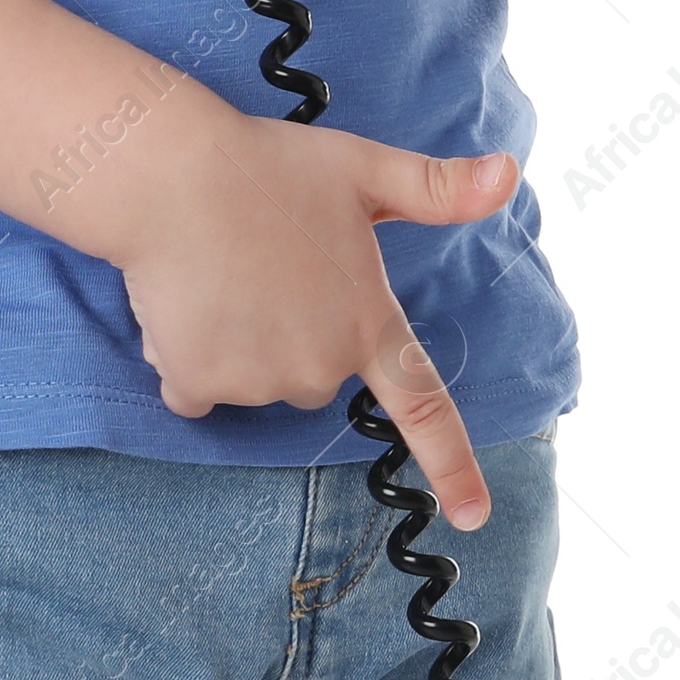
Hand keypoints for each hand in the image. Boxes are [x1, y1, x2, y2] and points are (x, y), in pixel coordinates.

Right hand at [116, 107, 519, 529]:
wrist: (169, 173)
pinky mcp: (198, 383)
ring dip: (236, 342)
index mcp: (366, 321)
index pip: (422, 406)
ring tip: (220, 272)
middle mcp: (319, 364)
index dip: (453, 466)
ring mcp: (257, 380)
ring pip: (252, 378)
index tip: (475, 515)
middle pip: (313, 373)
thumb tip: (509, 174)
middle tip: (265, 266)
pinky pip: (195, 388)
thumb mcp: (362, 167)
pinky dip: (188, 356)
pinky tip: (182, 300)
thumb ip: (438, 188)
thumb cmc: (268, 165)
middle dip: (292, 332)